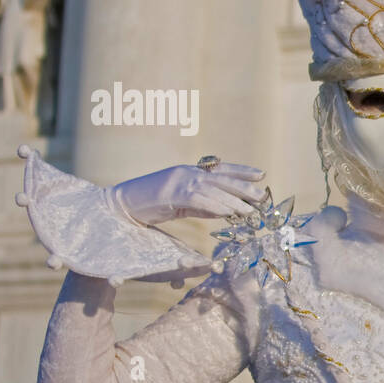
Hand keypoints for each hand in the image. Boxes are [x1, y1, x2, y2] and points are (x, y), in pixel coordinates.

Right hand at [110, 162, 266, 225]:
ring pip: (213, 189)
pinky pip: (198, 200)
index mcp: (189, 172)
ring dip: (234, 200)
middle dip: (244, 186)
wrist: (121, 205)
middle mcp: (186, 173)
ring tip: (251, 210)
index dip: (241, 171)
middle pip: (221, 178)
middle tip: (262, 196)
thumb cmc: (150, 205)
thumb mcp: (182, 204)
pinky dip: (215, 206)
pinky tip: (229, 212)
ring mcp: (178, 181)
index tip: (261, 174)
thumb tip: (225, 210)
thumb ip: (202, 204)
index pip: (220, 169)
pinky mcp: (171, 194)